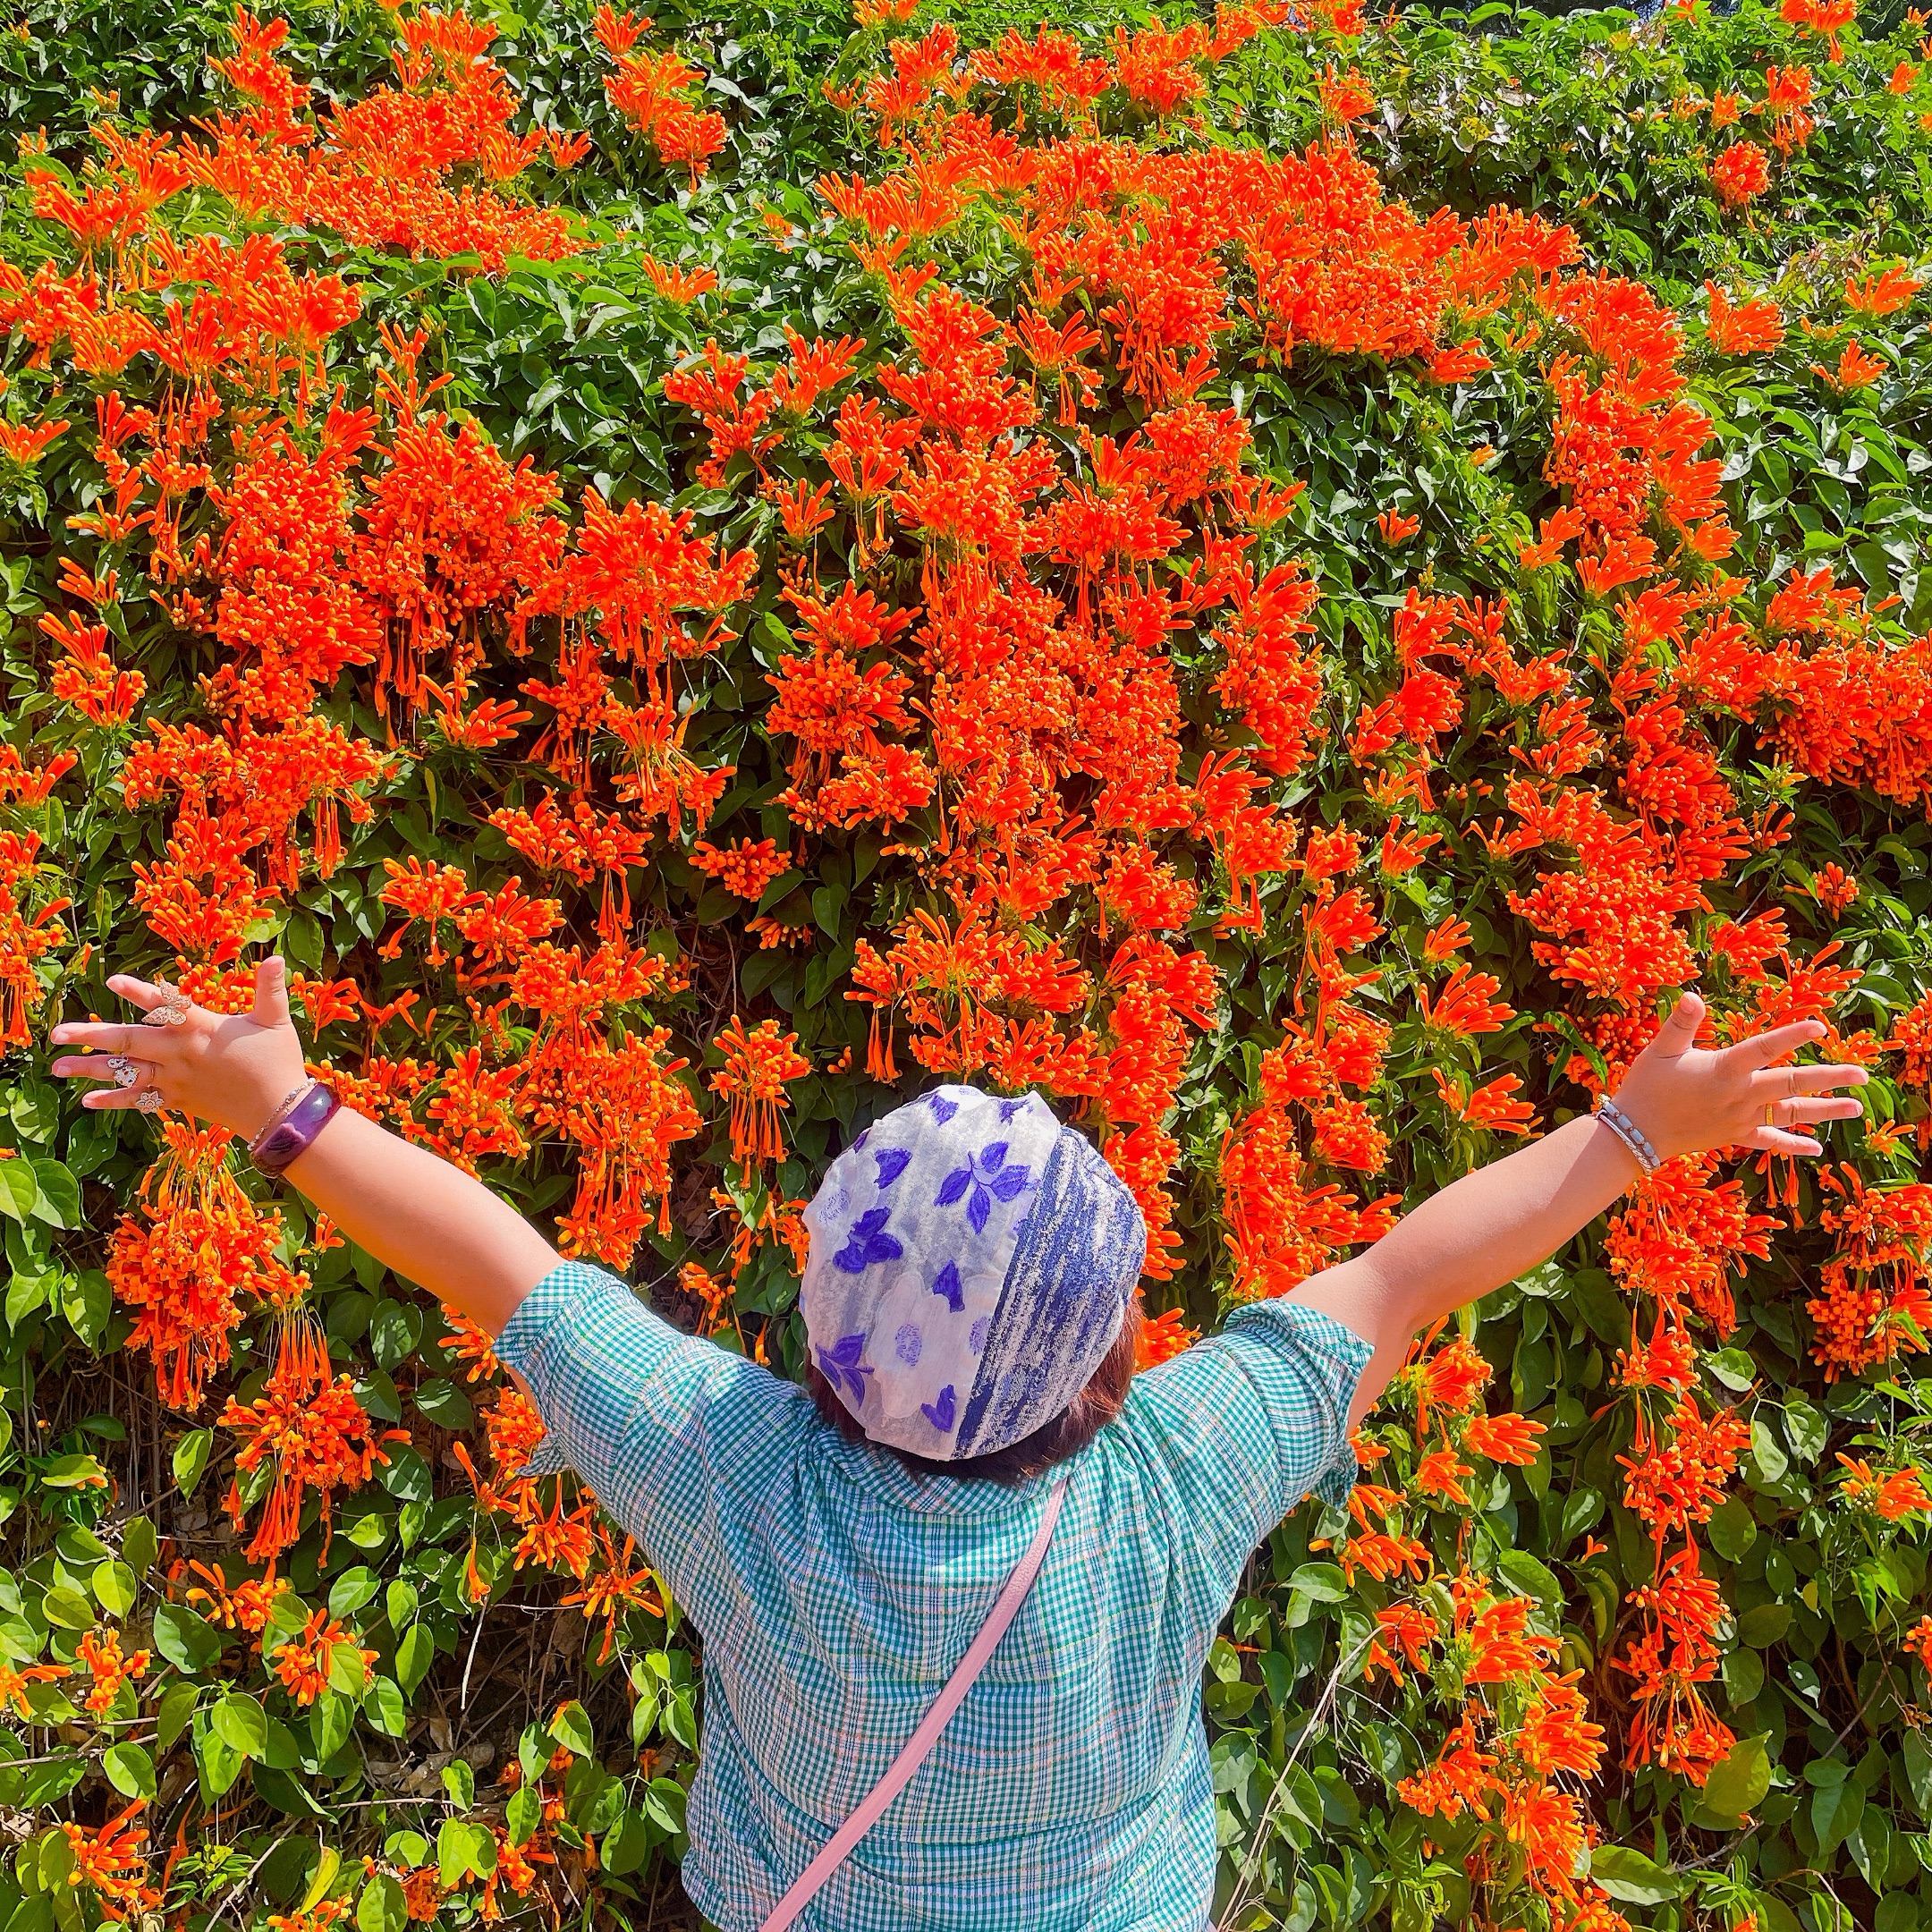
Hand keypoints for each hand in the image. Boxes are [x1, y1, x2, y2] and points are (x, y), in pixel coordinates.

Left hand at [48, 957, 308, 1140]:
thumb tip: (277, 958)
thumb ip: (270, 989)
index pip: (166, 1006)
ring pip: (125, 1073)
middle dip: (91, 1036)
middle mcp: (181, 1053)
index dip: (140, 993)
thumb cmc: (279, 1061)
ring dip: (90, 1069)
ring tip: (57, 1067)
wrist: (279, 1111)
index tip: (112, 981)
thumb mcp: (276, 1021)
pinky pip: (140, 1100)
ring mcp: (176, 1079)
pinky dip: (114, 1100)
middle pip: (129, 1042)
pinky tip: (86, 1100)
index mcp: (202, 1028)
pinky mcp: (177, 1099)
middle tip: (57, 1033)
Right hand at [1607, 989, 1867, 1164]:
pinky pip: (1770, 1141)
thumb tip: (1693, 995)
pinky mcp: (1736, 1135)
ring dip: (1825, 1111)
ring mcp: (1741, 1118)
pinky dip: (1793, 1145)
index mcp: (1723, 1070)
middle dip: (1830, 1079)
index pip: (1764, 1049)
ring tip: (1855, 1108)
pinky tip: (1816, 1148)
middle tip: (1862, 1075)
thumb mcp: (1660, 1049)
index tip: (1820, 1026)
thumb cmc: (1647, 1086)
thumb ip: (1681, 1022)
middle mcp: (1740, 1095)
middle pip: (1792, 1085)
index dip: (1791, 1036)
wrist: (1636, 1134)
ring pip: (1791, 1113)